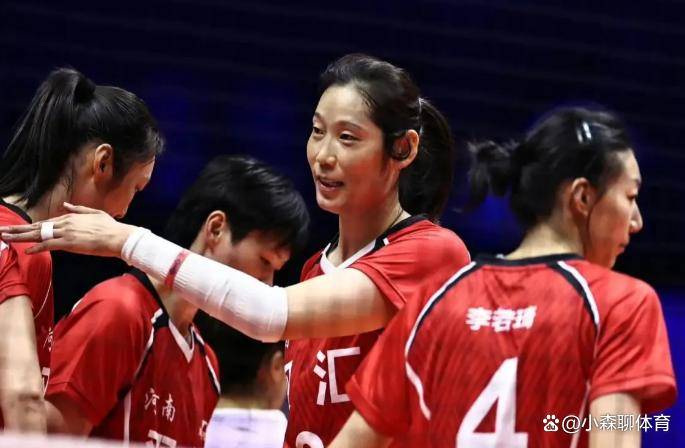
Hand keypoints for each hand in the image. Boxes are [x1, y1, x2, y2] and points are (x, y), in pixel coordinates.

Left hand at [0, 202, 136, 257]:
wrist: (118, 236)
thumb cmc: (110, 227)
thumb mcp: (94, 213)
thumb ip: (78, 209)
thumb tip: (66, 205)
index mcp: (70, 217)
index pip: (45, 223)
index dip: (30, 226)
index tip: (18, 229)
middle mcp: (65, 223)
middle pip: (37, 227)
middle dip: (18, 230)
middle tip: (2, 232)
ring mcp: (66, 233)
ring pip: (38, 235)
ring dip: (20, 237)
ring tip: (6, 238)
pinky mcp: (69, 243)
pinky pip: (49, 245)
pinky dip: (37, 248)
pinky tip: (27, 251)